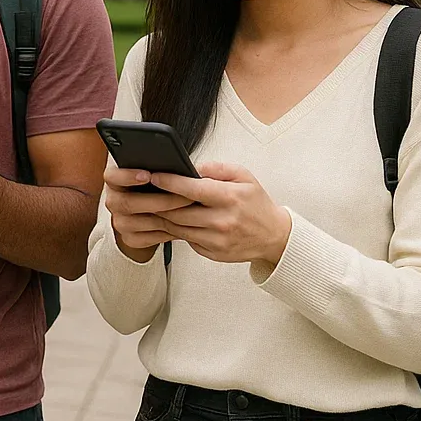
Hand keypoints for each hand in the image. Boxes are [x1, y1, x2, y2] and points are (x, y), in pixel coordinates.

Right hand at [103, 166, 195, 261]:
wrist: (151, 211)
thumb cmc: (156, 186)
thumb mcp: (154, 172)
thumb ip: (158, 168)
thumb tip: (177, 167)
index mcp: (115, 180)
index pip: (111, 176)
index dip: (127, 176)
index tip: (148, 175)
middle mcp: (113, 201)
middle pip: (127, 203)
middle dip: (159, 201)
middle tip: (184, 197)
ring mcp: (119, 221)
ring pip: (139, 223)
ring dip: (167, 218)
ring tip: (190, 212)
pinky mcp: (129, 238)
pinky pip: (147, 239)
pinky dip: (165, 233)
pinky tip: (181, 225)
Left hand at [151, 162, 292, 265]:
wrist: (274, 236)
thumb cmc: (256, 203)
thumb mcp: (243, 176)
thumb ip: (216, 169)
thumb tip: (190, 167)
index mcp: (230, 198)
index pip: (191, 190)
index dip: (169, 182)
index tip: (153, 175)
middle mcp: (222, 221)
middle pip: (178, 212)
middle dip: (159, 201)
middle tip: (146, 191)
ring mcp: (217, 240)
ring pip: (177, 228)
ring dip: (163, 216)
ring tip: (154, 205)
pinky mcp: (213, 253)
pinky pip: (186, 240)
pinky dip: (177, 230)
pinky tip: (172, 220)